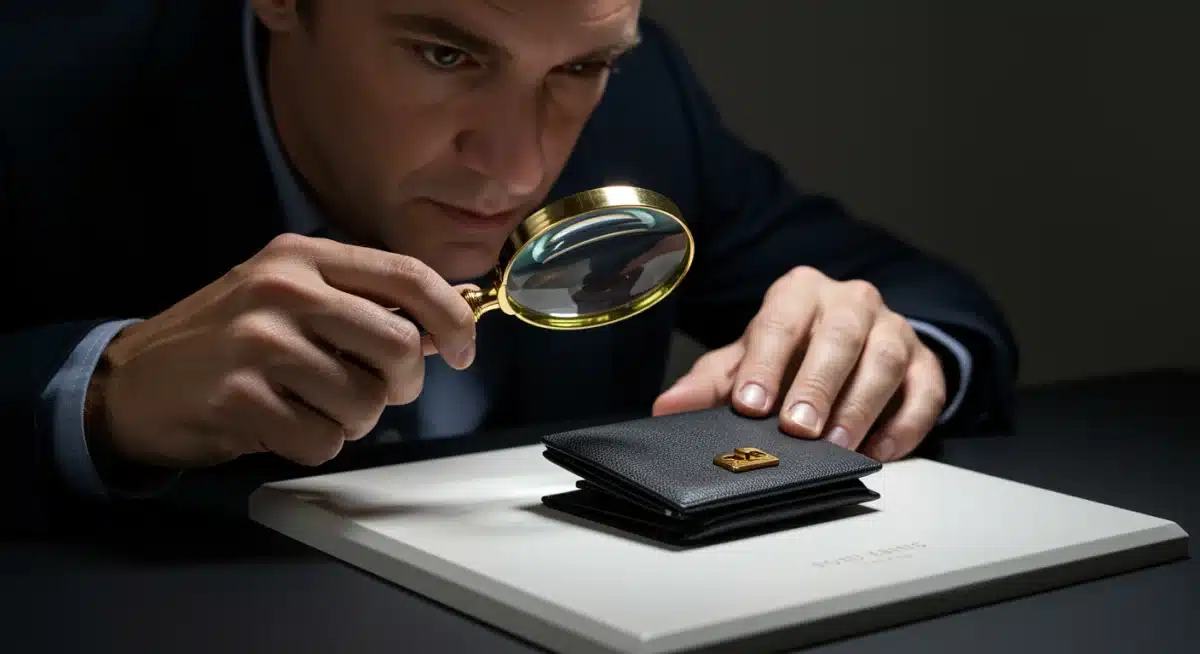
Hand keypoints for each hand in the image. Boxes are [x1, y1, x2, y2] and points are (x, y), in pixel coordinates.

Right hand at [89, 234, 476, 468]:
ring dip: (354, 420)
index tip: (463, 351)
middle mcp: (283, 290)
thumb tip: (448, 320)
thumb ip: (363, 302)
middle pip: (398, 345)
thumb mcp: (291, 298)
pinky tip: (283, 427)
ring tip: (314, 407)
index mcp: (303, 256)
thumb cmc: (227, 341)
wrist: (132, 382)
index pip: (407, 275)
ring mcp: (259, 343)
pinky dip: (317, 445)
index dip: (452, 316)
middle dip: (402, 383)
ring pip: (367, 401)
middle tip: (377, 391)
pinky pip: (325, 440)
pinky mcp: (240, 398)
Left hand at [653, 267, 946, 461]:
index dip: (766, 362)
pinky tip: (881, 451)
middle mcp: (851, 301)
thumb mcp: (748, 359)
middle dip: (818, 383)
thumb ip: (710, 383)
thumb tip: (667, 408)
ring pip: (885, 359)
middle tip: (798, 427)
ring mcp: (894, 329)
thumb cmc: (793, 350)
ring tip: (836, 445)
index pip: (781, 321)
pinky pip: (925, 389)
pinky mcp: (926, 362)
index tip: (750, 404)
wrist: (851, 340)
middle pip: (840, 335)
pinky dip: (906, 423)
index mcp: (800, 292)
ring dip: (861, 405)